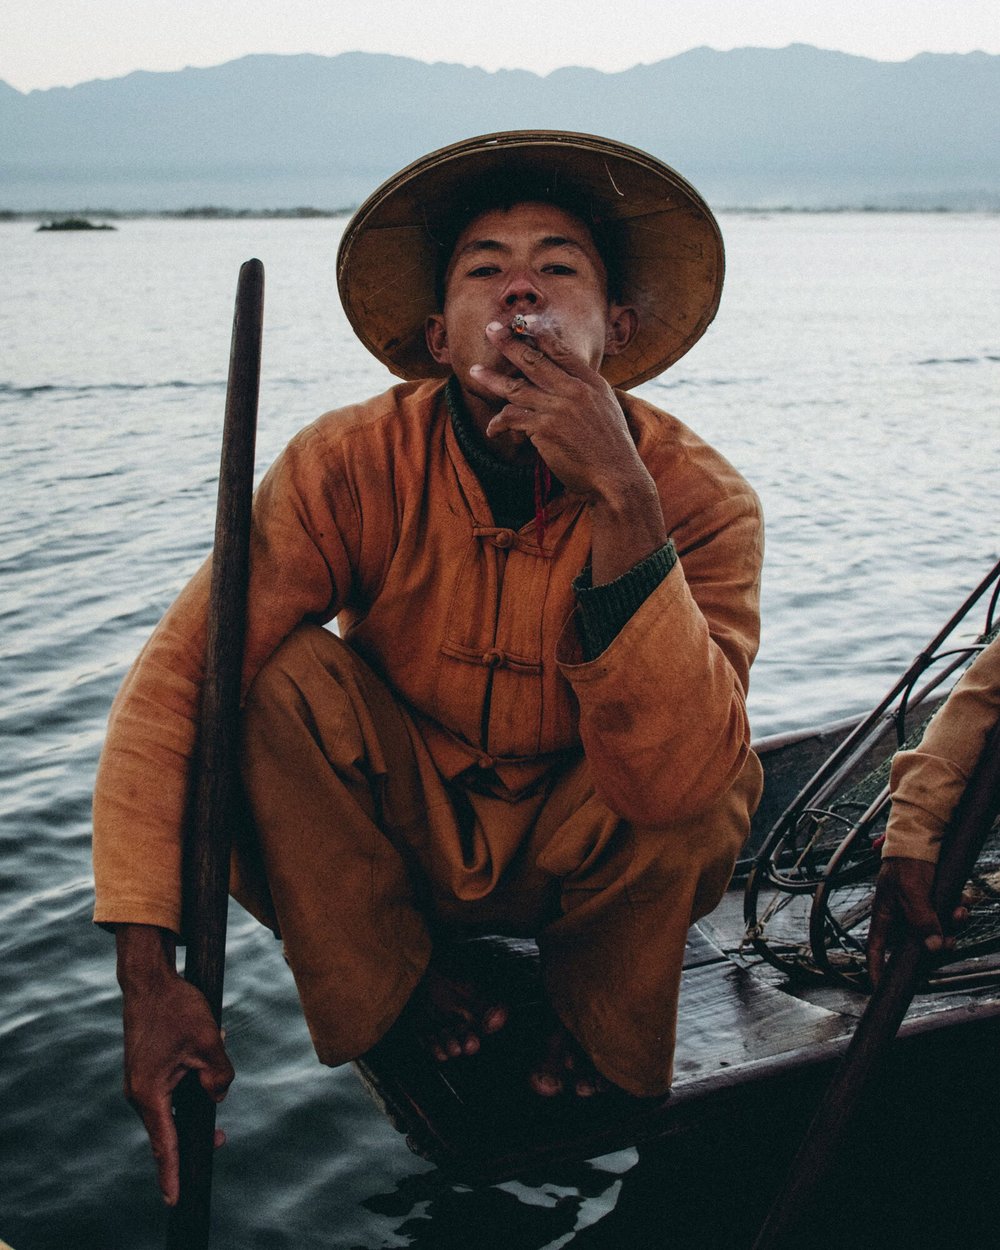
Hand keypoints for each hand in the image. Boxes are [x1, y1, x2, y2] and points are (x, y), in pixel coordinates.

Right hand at [116, 925, 233, 1204]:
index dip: (172, 1172)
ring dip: (193, 1104)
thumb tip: (218, 1095)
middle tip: (218, 1139)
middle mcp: (139, 1093)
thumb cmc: (177, 1008)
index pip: (164, 1144)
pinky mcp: (146, 1071)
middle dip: (194, 1134)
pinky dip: (186, 1088)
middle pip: (169, 1128)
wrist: (150, 980)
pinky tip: (204, 1064)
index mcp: (150, 1093)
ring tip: (214, 1077)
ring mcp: (140, 1082)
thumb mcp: (209, 1041)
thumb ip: (219, 1074)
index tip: (174, 1200)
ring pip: (172, 1107)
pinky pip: (169, 1091)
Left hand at [472, 317, 666, 581]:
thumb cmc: (611, 448)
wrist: (617, 477)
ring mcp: (558, 408)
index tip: (522, 321)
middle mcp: (575, 390)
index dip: (539, 333)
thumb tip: (565, 384)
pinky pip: (513, 418)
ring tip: (473, 372)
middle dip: (509, 343)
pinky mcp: (545, 429)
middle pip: (534, 361)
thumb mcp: (606, 409)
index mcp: (591, 382)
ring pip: (517, 388)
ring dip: (492, 379)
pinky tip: (492, 428)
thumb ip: (585, 393)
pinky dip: (500, 423)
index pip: (561, 351)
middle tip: (490, 329)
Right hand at [866, 857, 967, 985]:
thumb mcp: (911, 891)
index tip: (879, 987)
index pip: (876, 949)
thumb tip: (934, 947)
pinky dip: (958, 912)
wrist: (923, 837)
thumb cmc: (906, 862)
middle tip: (952, 940)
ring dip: (953, 926)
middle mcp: (902, 918)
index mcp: (885, 916)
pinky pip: (949, 918)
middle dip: (938, 946)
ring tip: (961, 910)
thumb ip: (921, 919)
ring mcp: (920, 912)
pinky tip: (963, 900)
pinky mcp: (936, 903)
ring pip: (938, 933)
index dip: (877, 969)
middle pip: (917, 946)